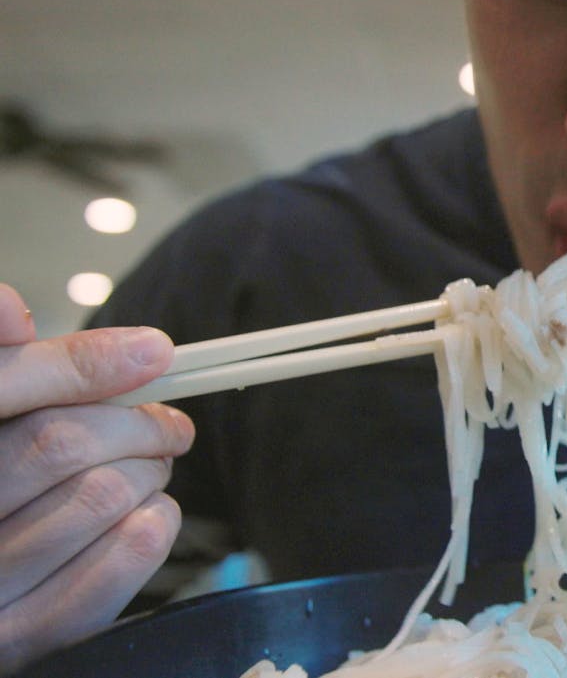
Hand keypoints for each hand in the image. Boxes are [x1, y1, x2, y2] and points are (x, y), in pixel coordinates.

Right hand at [0, 284, 193, 672]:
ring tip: (151, 470)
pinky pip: (112, 568)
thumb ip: (10, 371)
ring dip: (150, 473)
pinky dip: (153, 526)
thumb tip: (13, 310)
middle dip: (136, 422)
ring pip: (100, 497)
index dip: (84, 362)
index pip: (3, 384)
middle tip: (166, 424)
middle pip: (61, 441)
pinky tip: (150, 514)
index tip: (155, 351)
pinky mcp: (15, 640)